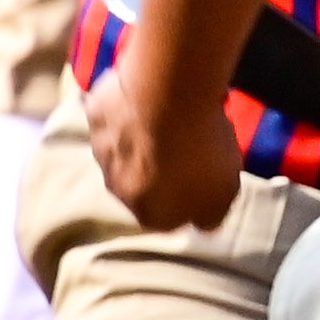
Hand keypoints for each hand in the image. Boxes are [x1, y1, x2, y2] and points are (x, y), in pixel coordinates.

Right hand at [88, 57, 241, 240]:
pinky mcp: (96, 116)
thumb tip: (206, 226)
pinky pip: (115, 115)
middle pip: (142, 184)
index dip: (188, 198)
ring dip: (144, 138)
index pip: (168, 217)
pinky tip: (151, 92)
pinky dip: (130, 107)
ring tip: (175, 114)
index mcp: (150, 214)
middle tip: (191, 143)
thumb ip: (212, 215)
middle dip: (162, 168)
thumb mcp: (223, 192)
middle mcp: (117, 190)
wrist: (165, 101)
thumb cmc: (200, 152)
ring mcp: (102, 152)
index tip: (205, 177)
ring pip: (126, 149)